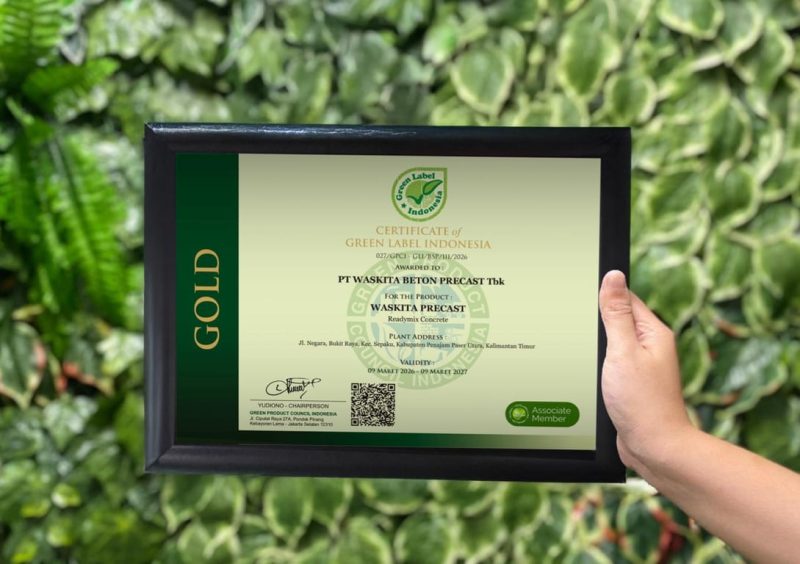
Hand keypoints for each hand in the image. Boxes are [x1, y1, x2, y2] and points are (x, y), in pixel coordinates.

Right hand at [598, 270, 692, 470]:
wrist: (654, 448)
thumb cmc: (642, 403)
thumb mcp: (622, 351)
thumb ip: (615, 313)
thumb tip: (614, 276)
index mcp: (654, 332)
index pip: (626, 298)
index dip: (603, 294)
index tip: (579, 294)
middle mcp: (651, 347)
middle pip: (618, 319)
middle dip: (597, 320)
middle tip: (573, 323)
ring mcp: (642, 366)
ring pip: (613, 343)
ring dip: (597, 345)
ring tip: (581, 350)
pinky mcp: (632, 384)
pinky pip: (612, 363)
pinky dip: (599, 363)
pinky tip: (587, 370)